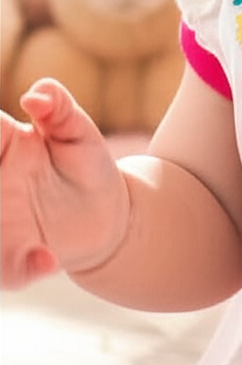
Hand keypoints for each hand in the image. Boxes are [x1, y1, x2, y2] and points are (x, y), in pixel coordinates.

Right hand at [0, 78, 129, 289]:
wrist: (107, 214)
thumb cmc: (85, 164)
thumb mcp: (78, 131)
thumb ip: (58, 107)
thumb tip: (33, 96)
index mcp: (1, 142)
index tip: (0, 139)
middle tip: (2, 188)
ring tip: (7, 227)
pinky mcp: (12, 257)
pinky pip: (5, 268)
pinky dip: (20, 268)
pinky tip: (46, 261)